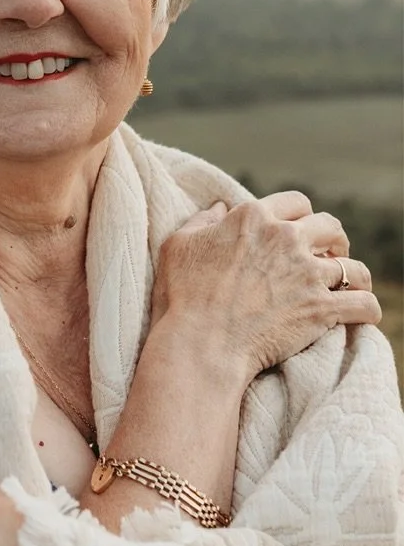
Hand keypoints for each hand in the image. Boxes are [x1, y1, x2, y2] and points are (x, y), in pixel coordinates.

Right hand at [153, 191, 379, 384]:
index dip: (300, 215)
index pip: (294, 202)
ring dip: (353, 275)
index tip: (299, 229)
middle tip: (329, 254)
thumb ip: (201, 221)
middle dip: (334, 239)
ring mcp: (307, 273)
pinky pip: (364, 304)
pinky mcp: (322, 308)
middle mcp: (285, 238)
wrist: (202, 342)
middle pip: (330, 226)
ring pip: (353, 266)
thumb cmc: (183, 294)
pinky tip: (362, 313)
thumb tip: (219, 208)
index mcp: (253, 218)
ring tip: (349, 285)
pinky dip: (367, 309)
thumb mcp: (178, 245)